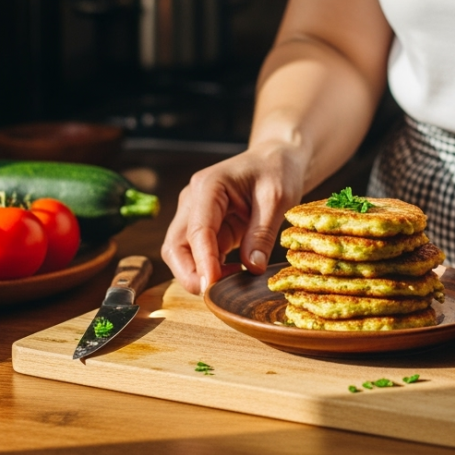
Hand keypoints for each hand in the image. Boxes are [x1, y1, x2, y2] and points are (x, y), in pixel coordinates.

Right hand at [161, 143, 304, 293]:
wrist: (275, 160)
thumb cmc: (276, 171)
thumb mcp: (277, 198)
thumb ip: (262, 233)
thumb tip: (252, 268)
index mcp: (208, 186)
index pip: (197, 230)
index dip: (202, 261)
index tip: (212, 286)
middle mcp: (193, 200)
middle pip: (176, 245)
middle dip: (191, 274)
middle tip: (217, 294)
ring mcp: (195, 214)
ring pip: (180, 254)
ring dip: (198, 274)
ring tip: (231, 284)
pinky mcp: (204, 228)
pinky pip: (197, 255)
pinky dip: (209, 270)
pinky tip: (233, 275)